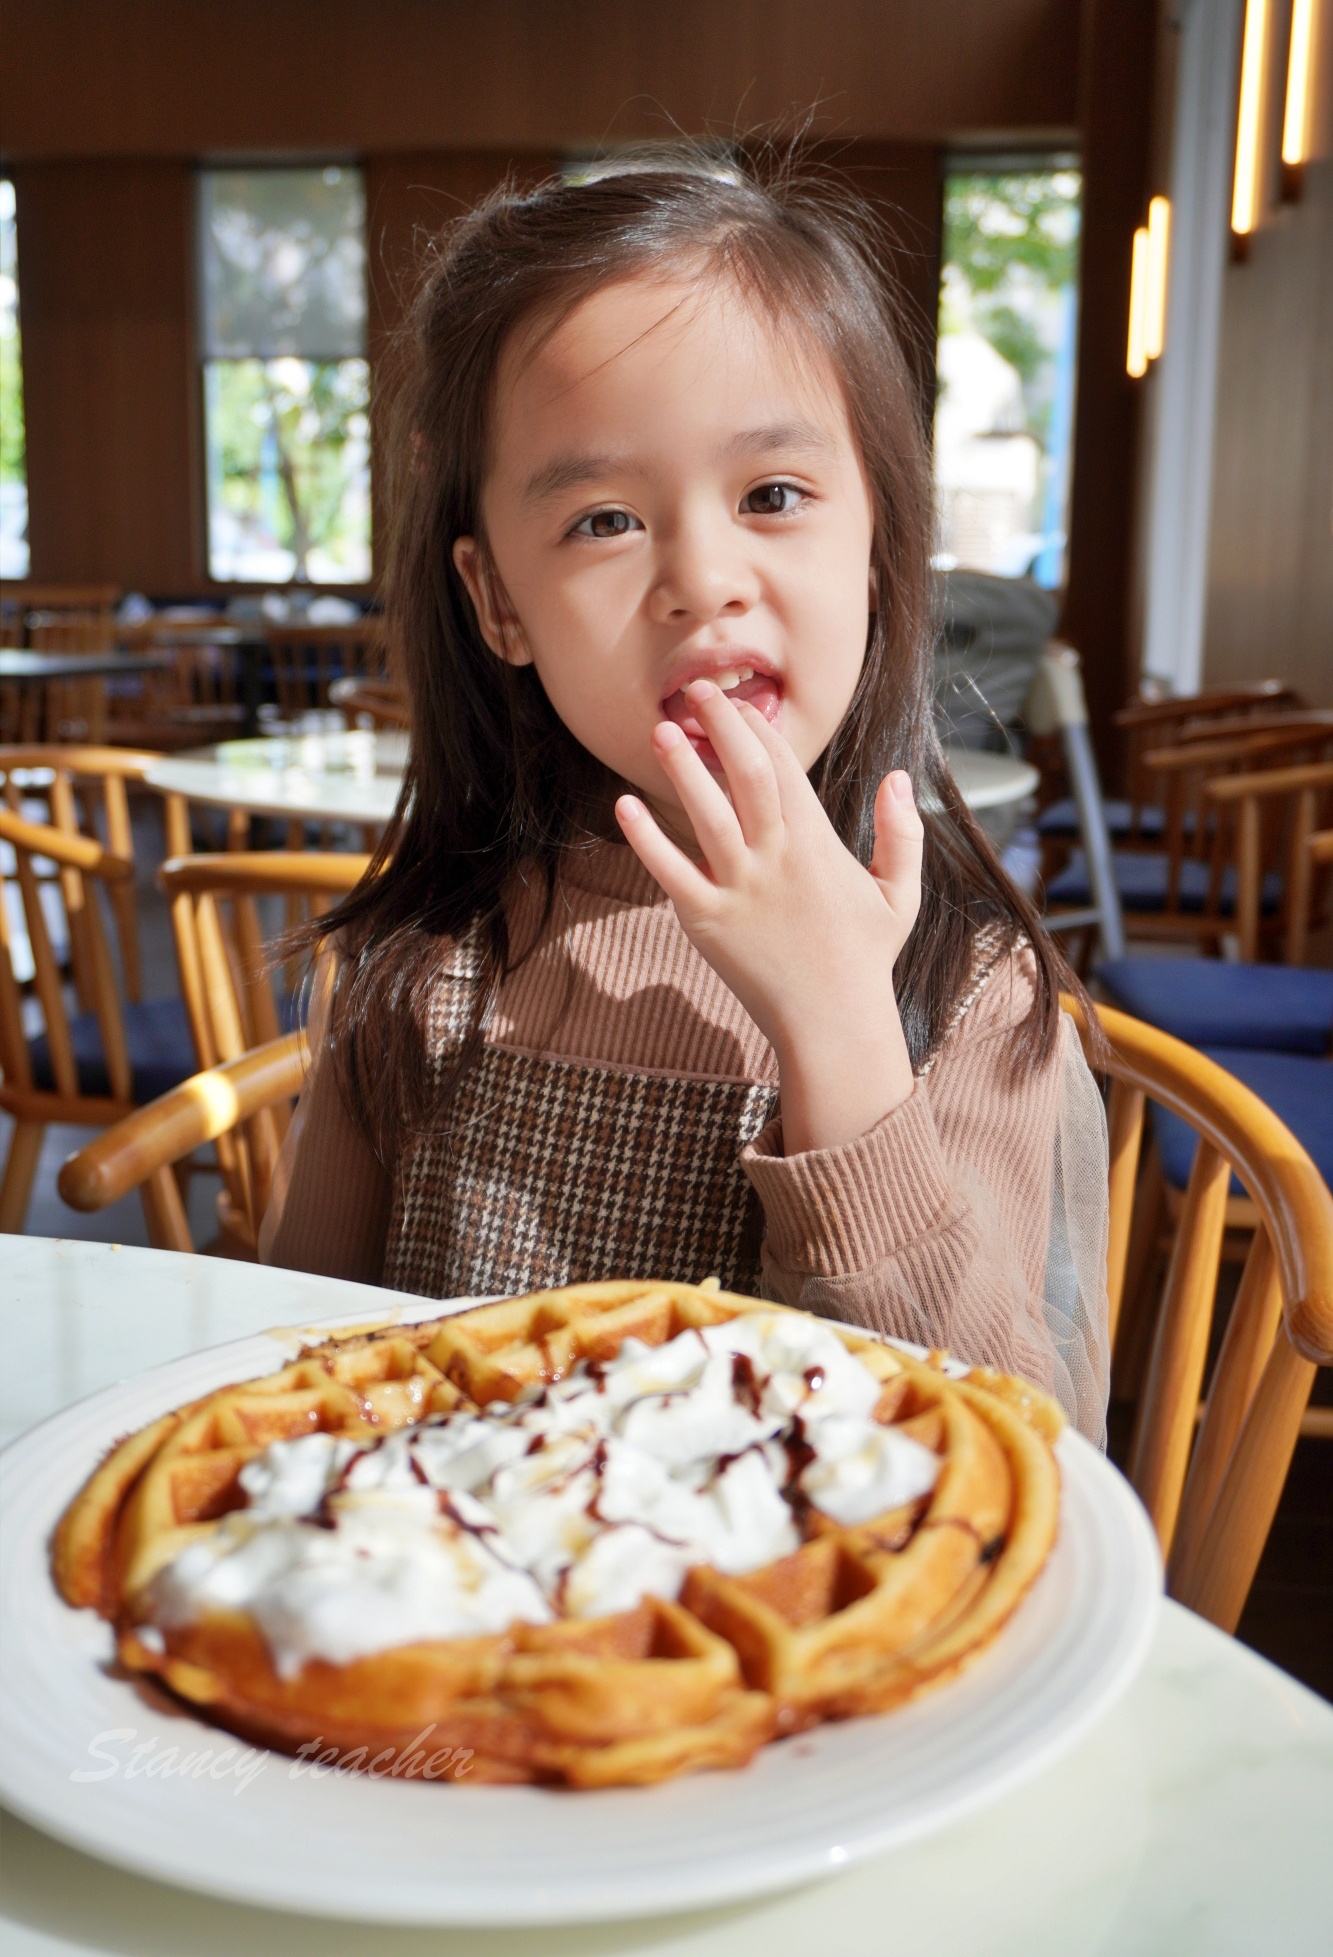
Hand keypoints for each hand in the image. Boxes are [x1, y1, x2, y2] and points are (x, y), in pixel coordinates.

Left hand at [615, 679, 923, 1153]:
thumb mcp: (898, 893)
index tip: (739, 703)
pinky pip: (671, 871)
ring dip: (682, 768)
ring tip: (660, 730)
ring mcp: (740, 890)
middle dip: (720, 726)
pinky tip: (625, 806)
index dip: (759, 729)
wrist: (833, 1024)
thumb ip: (901, 833)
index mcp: (818, 844)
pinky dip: (646, 838)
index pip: (784, 768)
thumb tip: (899, 778)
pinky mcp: (707, 921)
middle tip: (695, 692)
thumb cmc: (864, 959)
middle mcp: (777, 859)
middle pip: (745, 775)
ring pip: (705, 815)